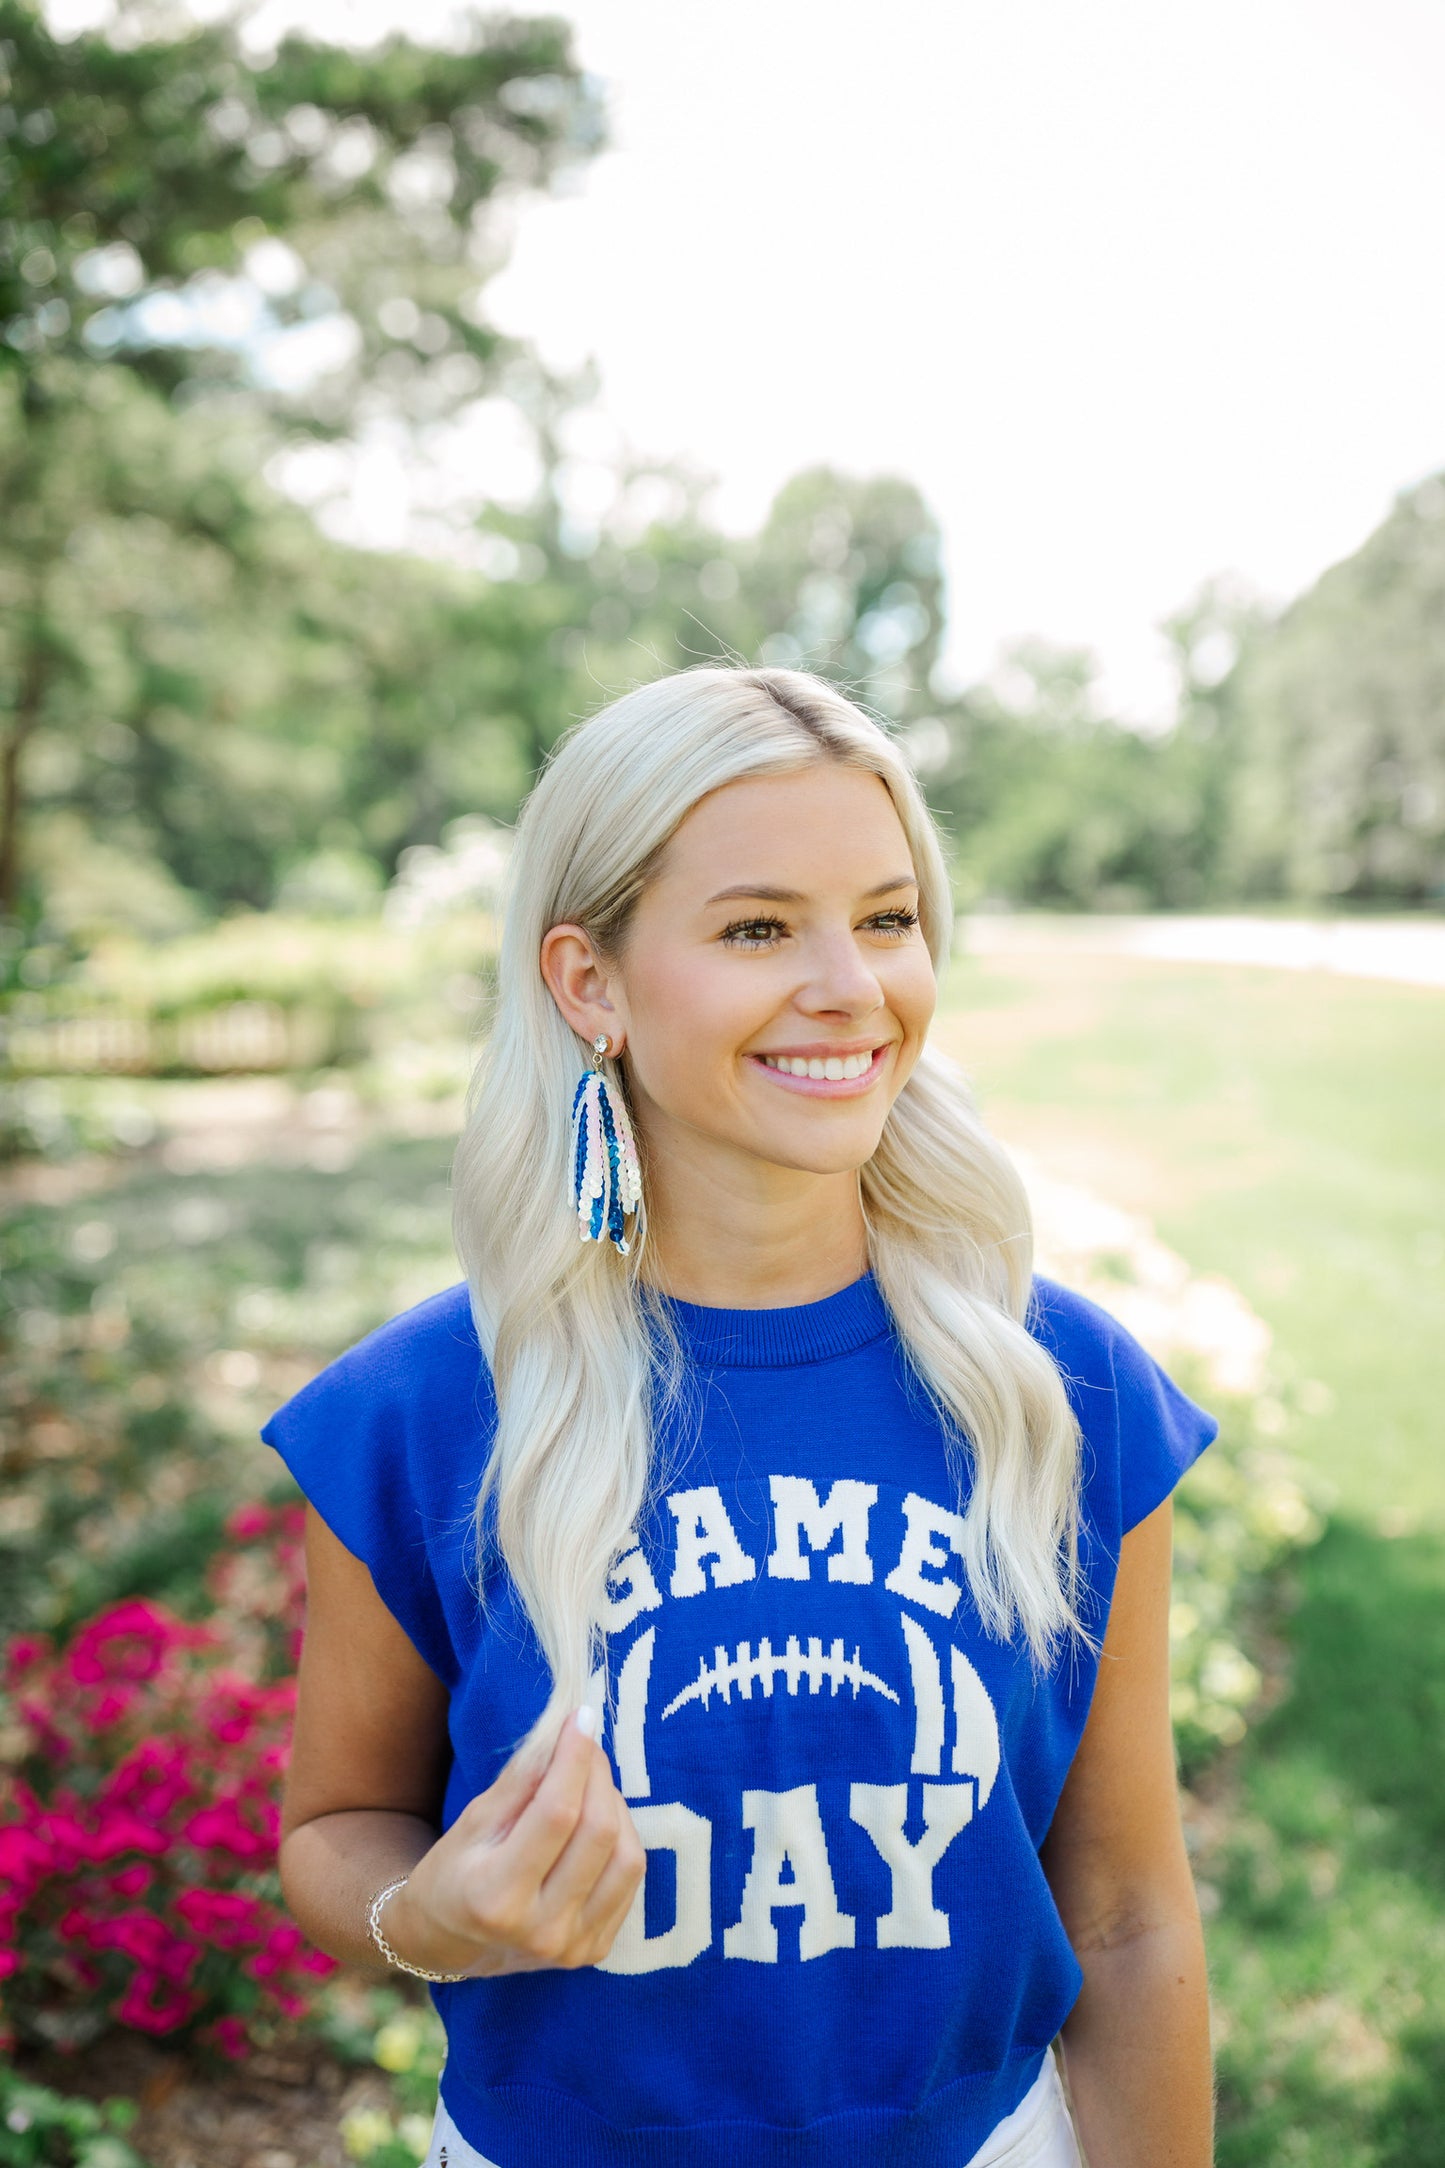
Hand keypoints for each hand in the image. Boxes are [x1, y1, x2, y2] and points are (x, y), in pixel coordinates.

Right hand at [382, 1711, 645, 1977]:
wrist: (448, 1943)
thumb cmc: (454, 1873)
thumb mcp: (472, 1822)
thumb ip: (519, 1781)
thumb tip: (564, 1734)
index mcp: (496, 1897)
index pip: (556, 1814)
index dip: (574, 1759)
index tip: (581, 1718)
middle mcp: (540, 1930)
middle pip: (597, 1833)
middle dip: (597, 1774)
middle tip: (585, 1744)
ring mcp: (571, 1946)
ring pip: (626, 1856)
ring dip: (613, 1805)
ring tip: (589, 1784)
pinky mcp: (594, 1950)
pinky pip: (630, 1880)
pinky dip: (622, 1838)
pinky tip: (598, 1820)